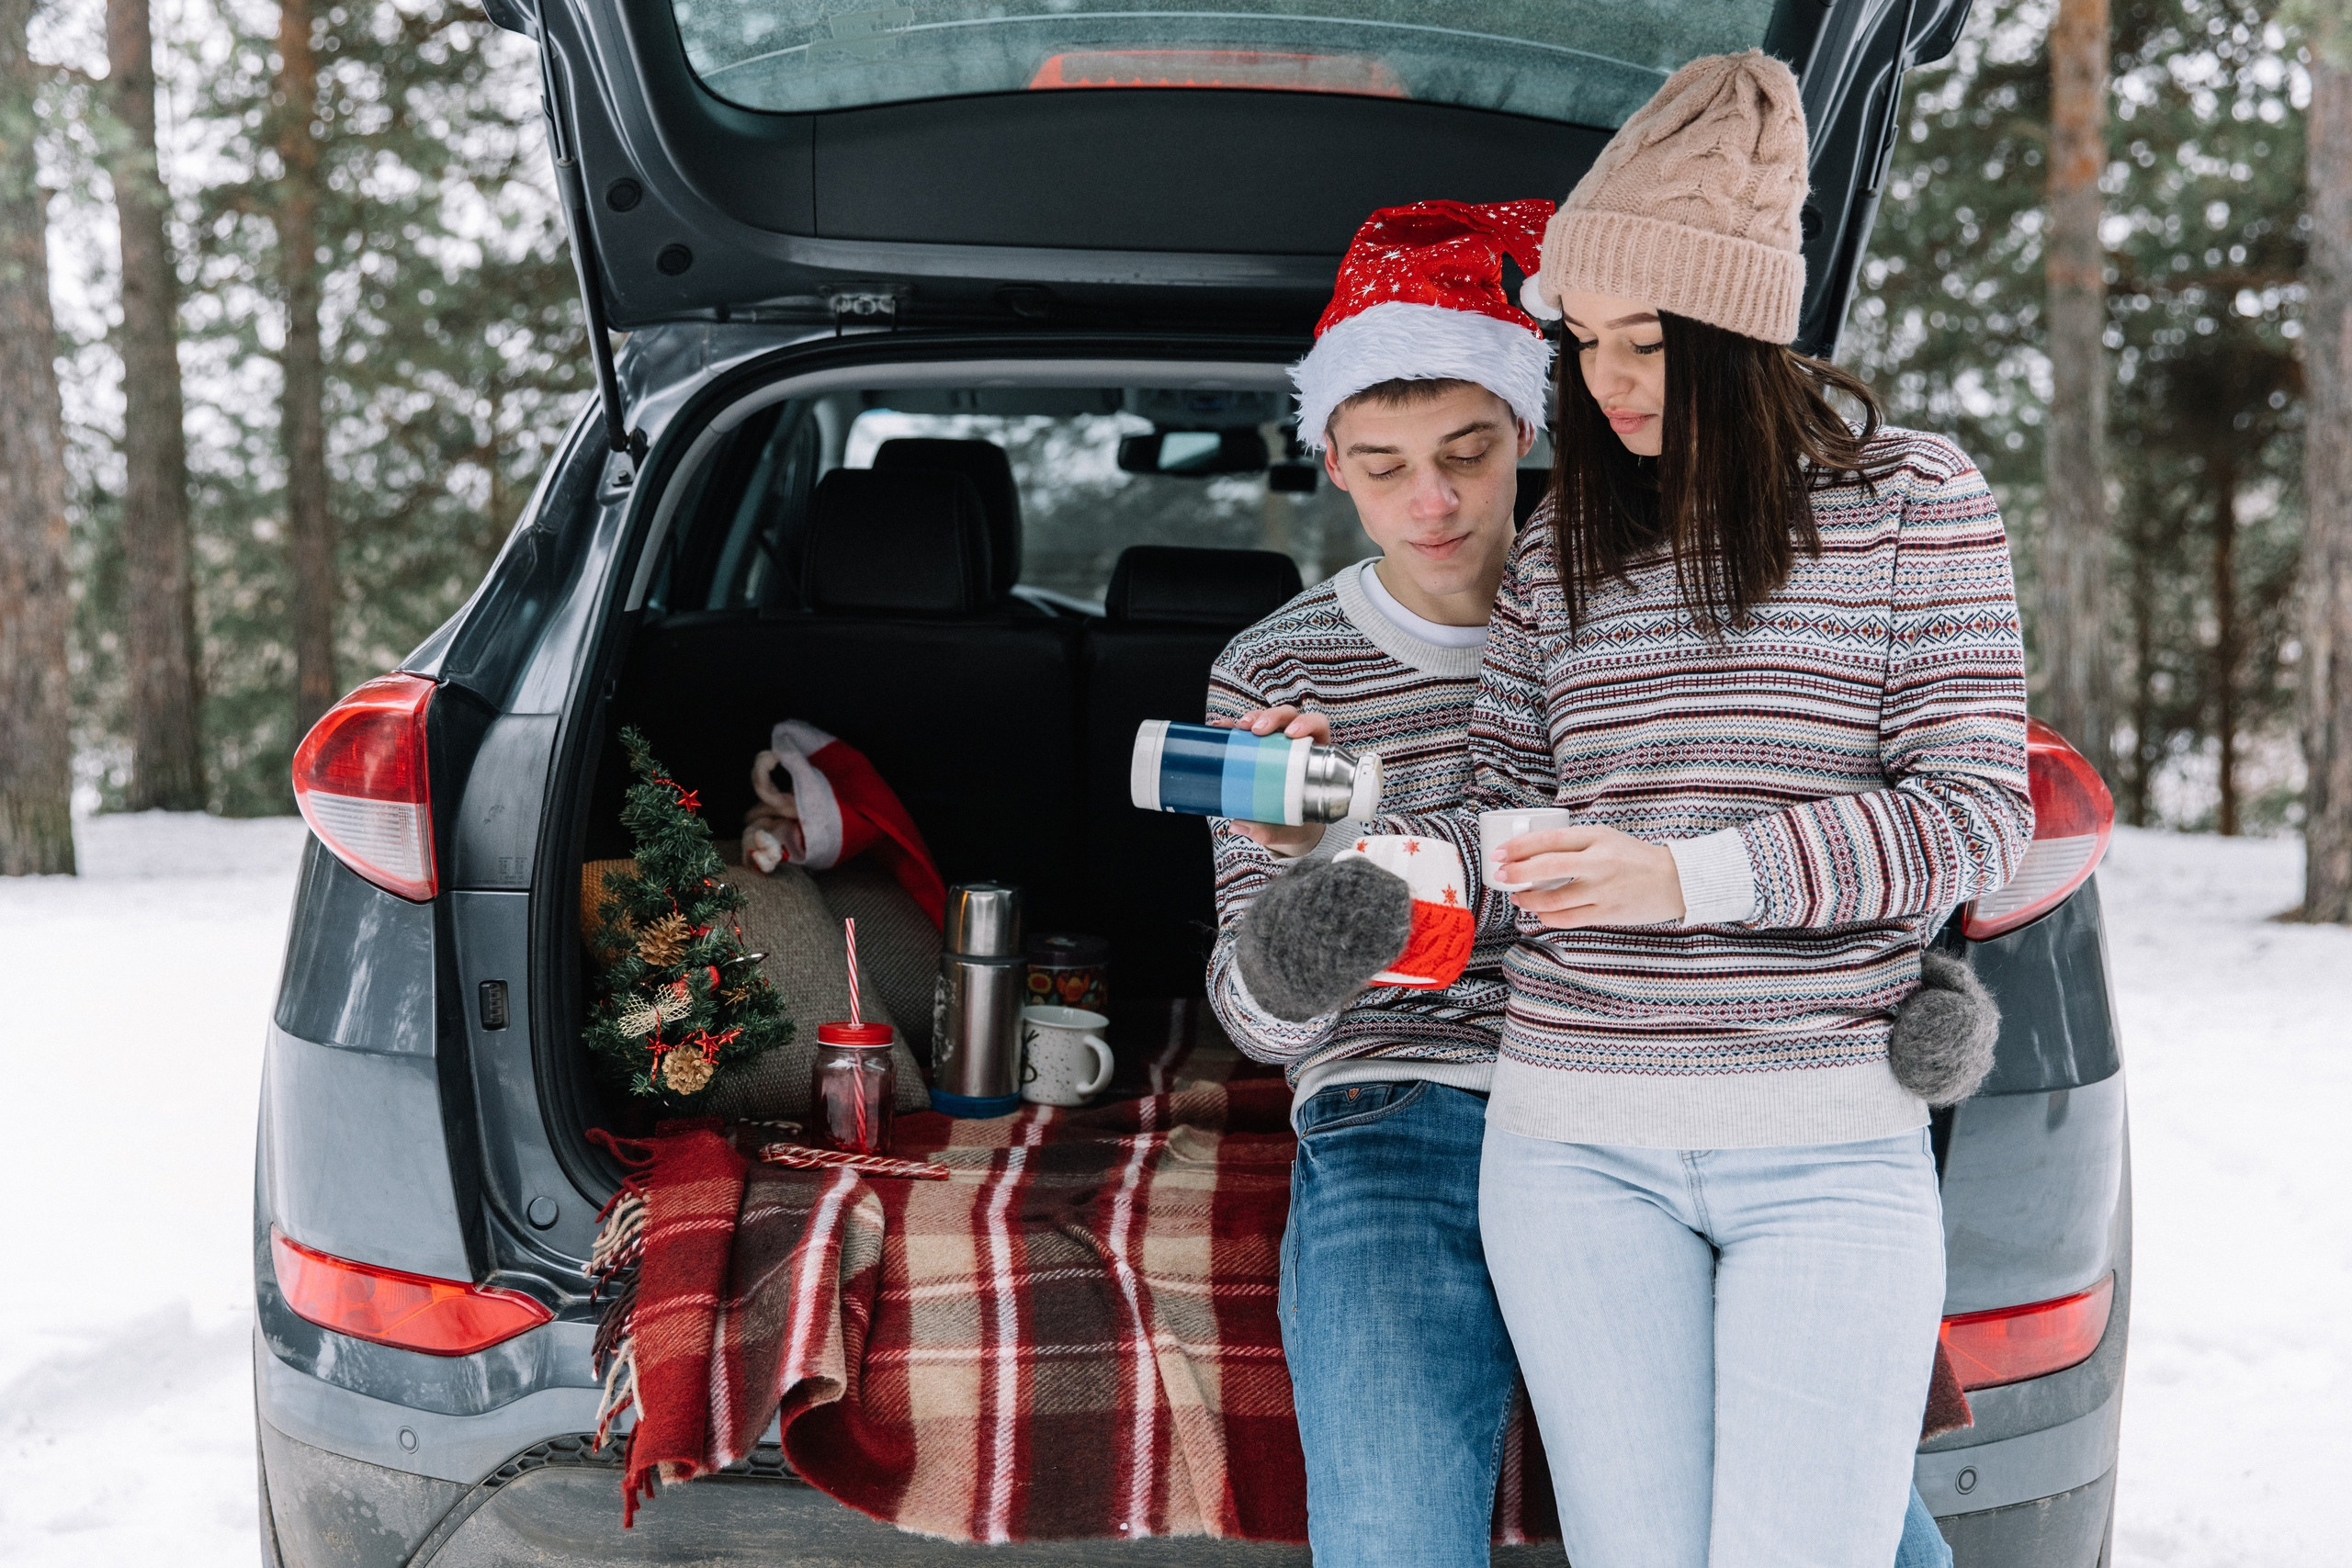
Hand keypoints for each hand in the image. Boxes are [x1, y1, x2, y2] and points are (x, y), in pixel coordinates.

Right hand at [1210, 706, 1332, 855]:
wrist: (1290, 829)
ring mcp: (1275, 743)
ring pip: (1266, 718)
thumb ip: (1269, 831)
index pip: (1317, 726)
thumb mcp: (1289, 830)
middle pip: (1289, 717)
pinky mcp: (1255, 747)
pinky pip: (1244, 732)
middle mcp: (1297, 743)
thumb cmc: (1298, 825)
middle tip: (1256, 730)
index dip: (1307, 723)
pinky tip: (1219, 728)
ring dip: (1252, 718)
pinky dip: (1231, 728)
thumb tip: (1239, 826)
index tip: (1292, 734)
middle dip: (1272, 717)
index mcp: (1316, 756)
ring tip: (1236, 728)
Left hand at [1498, 824, 1686, 928]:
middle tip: (1500, 875)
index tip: (1500, 852)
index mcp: (1597, 837)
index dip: (1520, 847)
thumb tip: (1532, 853)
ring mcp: (1603, 889)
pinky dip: (1547, 917)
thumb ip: (1575, 843)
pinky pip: (1569, 919)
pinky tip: (1538, 913)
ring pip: (1554, 899)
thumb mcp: (1606, 837)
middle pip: (1547, 868)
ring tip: (1517, 897)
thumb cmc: (1635, 857)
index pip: (1551, 840)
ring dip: (1528, 900)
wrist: (1674, 880)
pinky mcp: (1608, 913)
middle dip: (1516, 873)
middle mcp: (1599, 862)